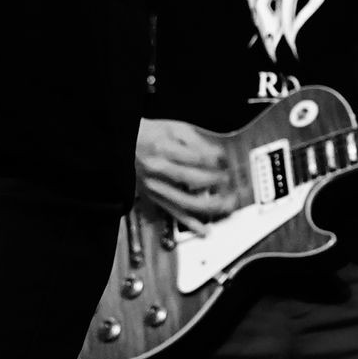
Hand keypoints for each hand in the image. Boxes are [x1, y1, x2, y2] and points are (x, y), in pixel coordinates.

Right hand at [135, 118, 241, 233]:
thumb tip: (218, 155)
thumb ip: (197, 142)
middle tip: (229, 180)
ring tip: (226, 204)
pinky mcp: (155, 197)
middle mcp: (159, 169)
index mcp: (165, 148)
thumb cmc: (152, 135)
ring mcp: (156, 186)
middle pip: (194, 179)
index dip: (217, 160)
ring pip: (186, 201)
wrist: (128, 145)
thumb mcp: (175, 129)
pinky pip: (174, 213)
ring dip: (210, 205)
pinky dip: (190, 223)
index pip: (198, 157)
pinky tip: (204, 230)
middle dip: (217, 181)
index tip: (226, 160)